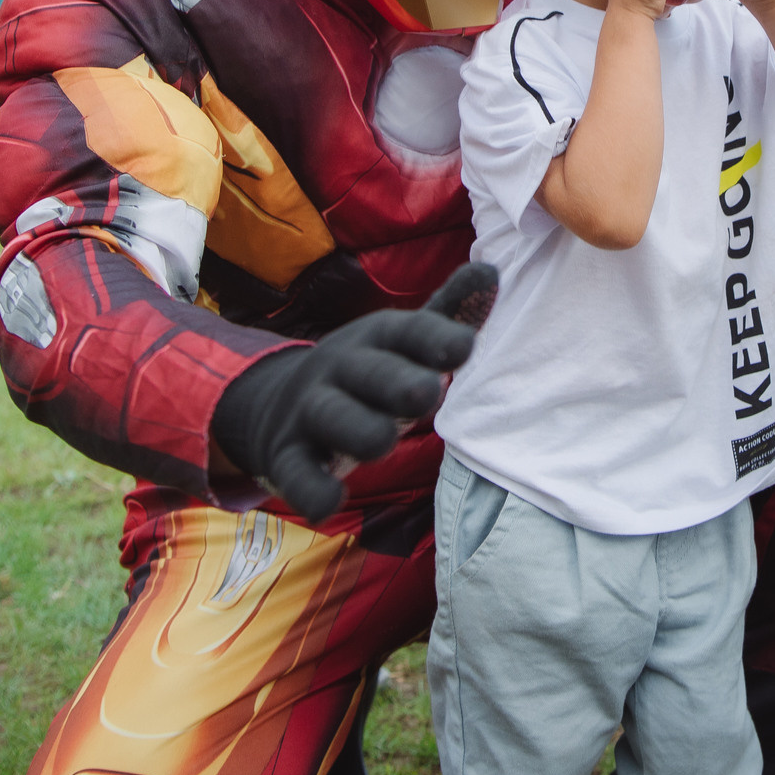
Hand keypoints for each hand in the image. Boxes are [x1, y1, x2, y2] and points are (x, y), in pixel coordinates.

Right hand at [210, 268, 486, 518]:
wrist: (281, 405)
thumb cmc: (369, 373)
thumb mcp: (404, 341)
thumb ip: (448, 313)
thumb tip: (493, 271)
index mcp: (377, 339)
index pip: (408, 332)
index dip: (435, 338)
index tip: (466, 347)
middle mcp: (342, 369)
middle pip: (370, 371)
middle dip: (398, 381)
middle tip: (429, 392)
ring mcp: (311, 412)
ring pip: (333, 417)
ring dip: (359, 429)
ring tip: (384, 440)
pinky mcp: (288, 457)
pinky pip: (297, 475)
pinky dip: (311, 490)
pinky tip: (331, 503)